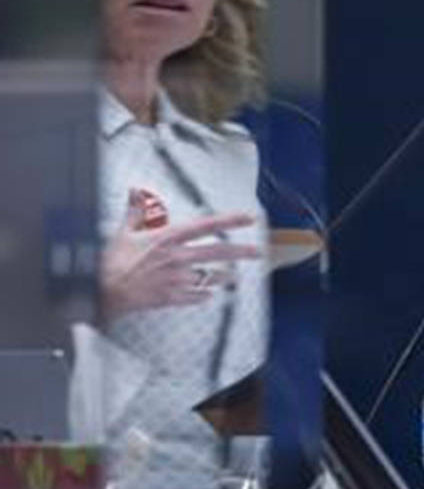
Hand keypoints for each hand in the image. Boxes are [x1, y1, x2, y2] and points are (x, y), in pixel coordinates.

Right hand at [100, 191, 261, 322]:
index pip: (206, 225)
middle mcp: (177, 257)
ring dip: (223, 277)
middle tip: (258, 253)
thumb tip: (135, 191)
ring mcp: (176, 279)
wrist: (102, 291)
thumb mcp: (123, 232)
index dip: (229, 221)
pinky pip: (197, 296)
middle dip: (241, 252)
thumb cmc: (111, 262)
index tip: (248, 218)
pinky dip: (204, 295)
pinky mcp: (172, 297)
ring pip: (211, 277)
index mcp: (167, 238)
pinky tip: (208, 294)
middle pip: (217, 253)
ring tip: (232, 277)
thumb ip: (136, 212)